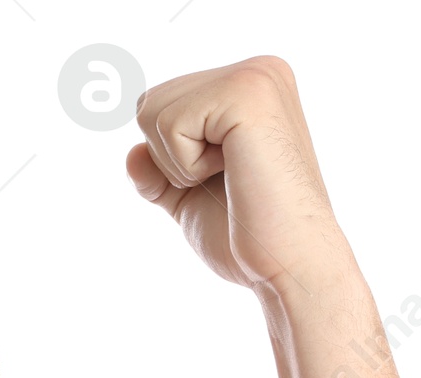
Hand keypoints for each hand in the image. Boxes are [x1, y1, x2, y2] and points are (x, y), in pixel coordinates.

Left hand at [126, 56, 349, 292]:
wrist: (289, 265)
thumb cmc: (248, 240)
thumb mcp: (189, 201)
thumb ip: (159, 174)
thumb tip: (131, 153)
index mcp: (248, 89)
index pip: (162, 107)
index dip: (170, 161)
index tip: (222, 182)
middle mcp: (256, 70)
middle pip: (150, 103)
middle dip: (169, 160)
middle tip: (224, 183)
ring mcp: (254, 76)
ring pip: (152, 110)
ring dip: (178, 164)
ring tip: (230, 178)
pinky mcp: (246, 93)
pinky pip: (169, 124)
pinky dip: (187, 166)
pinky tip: (232, 173)